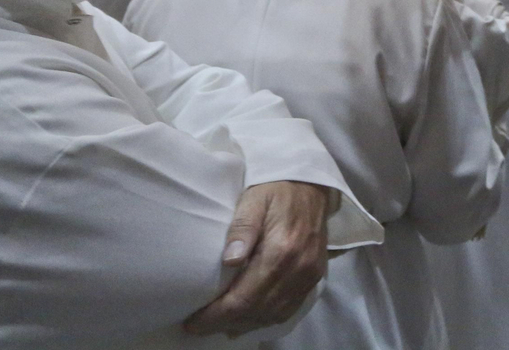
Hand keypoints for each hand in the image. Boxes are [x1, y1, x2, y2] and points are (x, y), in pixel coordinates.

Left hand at [184, 181, 331, 336]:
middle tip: (200, 325)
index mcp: (281, 251)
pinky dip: (267, 318)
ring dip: (245, 323)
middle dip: (225, 322)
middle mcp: (299, 268)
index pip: (243, 298)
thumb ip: (242, 228)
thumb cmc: (276, 189)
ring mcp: (310, 274)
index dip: (216, 316)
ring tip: (221, 325)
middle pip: (257, 311)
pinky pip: (290, 308)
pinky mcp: (315, 275)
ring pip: (274, 314)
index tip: (192, 322)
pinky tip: (251, 318)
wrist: (312, 183)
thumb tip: (229, 260)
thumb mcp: (253, 199)